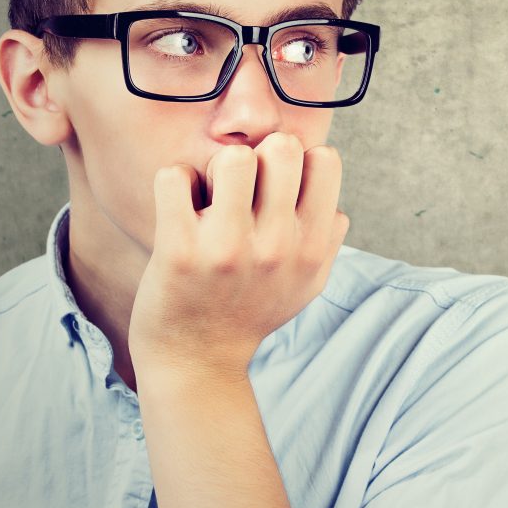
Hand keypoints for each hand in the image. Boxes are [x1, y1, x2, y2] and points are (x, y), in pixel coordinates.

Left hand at [130, 131, 348, 378]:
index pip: (325, 159)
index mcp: (311, 247)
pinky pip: (175, 177)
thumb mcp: (307, 283)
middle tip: (240, 189)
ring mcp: (228, 248)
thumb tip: (333, 200)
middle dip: (259, 158)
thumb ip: (328, 240)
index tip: (276, 189)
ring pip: (232, 157)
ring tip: (209, 198)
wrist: (197, 360)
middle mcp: (276, 246)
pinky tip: (179, 207)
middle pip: (281, 147)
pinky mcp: (179, 250)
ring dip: (216, 169)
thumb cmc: (251, 310)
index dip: (298, 163)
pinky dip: (174, 184)